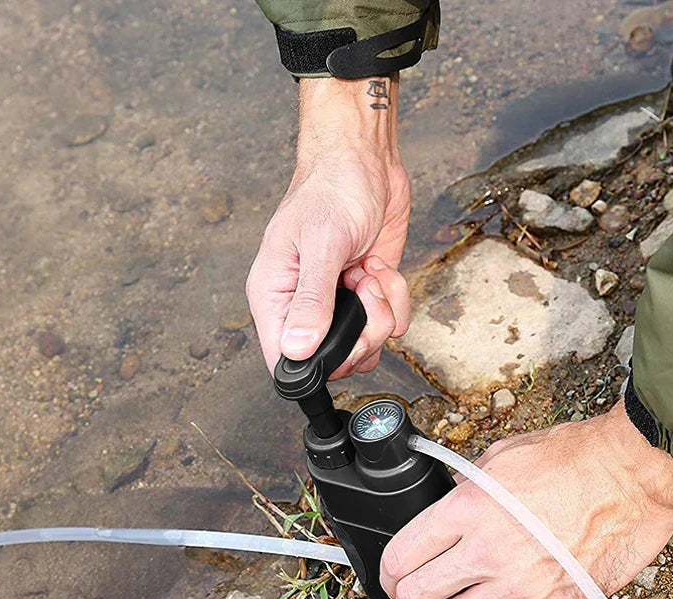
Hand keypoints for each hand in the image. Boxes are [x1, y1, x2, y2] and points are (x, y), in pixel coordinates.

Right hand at [246, 76, 411, 376]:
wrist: (366, 159)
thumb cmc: (331, 188)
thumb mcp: (321, 244)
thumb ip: (311, 300)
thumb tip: (296, 349)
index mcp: (276, 296)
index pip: (283, 358)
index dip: (313, 366)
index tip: (339, 342)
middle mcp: (305, 306)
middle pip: (336, 360)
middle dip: (362, 334)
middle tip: (363, 293)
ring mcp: (340, 303)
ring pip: (368, 345)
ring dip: (382, 313)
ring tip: (370, 274)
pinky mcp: (370, 295)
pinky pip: (391, 323)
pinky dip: (396, 298)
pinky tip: (380, 268)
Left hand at [380, 400, 672, 598]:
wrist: (634, 476)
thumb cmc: (577, 458)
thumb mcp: (503, 456)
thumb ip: (465, 489)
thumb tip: (446, 506)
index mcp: (467, 508)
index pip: (401, 555)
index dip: (388, 574)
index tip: (393, 580)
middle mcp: (486, 551)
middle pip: (418, 595)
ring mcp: (518, 584)